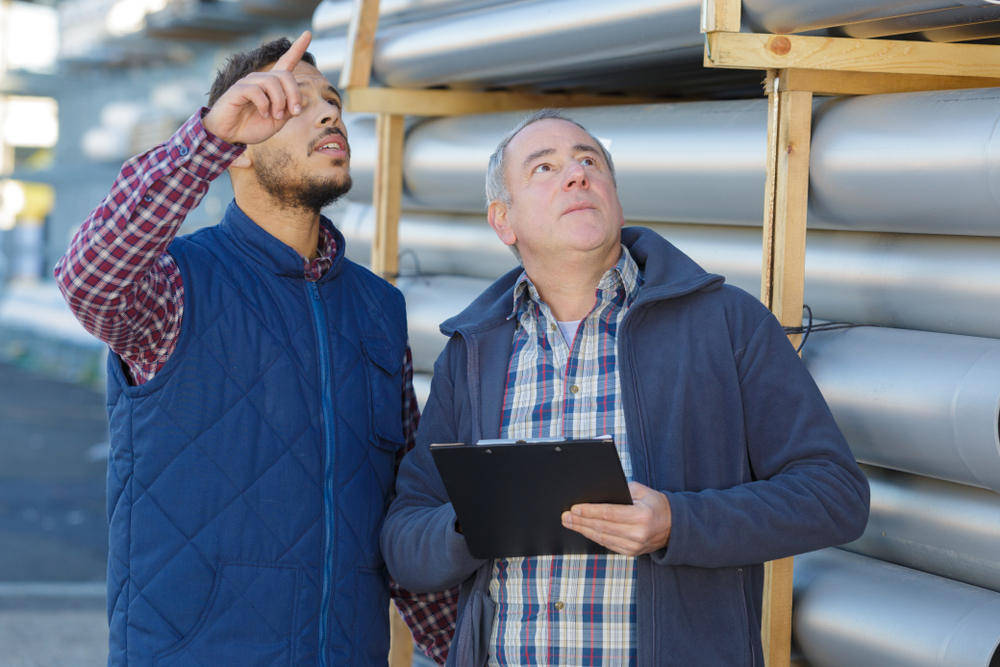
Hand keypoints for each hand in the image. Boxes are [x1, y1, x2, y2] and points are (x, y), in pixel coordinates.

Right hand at [202, 31, 311, 145]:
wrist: (231, 135)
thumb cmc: (253, 126)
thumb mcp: (278, 121)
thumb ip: (291, 110)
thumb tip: (305, 99)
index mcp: (273, 85)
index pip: (286, 61)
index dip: (297, 48)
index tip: (308, 33)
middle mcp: (262, 79)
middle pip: (285, 76)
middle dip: (294, 95)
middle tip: (295, 112)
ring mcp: (249, 82)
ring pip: (272, 82)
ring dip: (280, 102)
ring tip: (276, 115)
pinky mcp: (239, 88)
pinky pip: (257, 90)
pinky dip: (265, 104)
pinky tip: (263, 113)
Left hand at [561, 481, 671, 556]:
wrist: (674, 527)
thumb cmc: (656, 505)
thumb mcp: (643, 491)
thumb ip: (622, 491)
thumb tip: (598, 492)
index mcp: (641, 516)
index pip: (609, 514)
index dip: (589, 511)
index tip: (574, 508)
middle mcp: (638, 533)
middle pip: (602, 527)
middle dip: (581, 521)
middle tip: (565, 516)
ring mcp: (634, 546)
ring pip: (602, 538)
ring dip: (583, 530)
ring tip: (569, 523)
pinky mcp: (631, 552)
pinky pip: (607, 544)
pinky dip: (593, 536)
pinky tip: (583, 530)